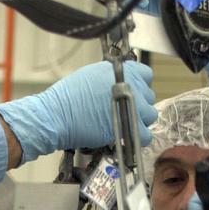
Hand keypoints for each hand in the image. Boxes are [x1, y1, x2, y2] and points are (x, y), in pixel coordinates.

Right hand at [0, 60, 156, 162]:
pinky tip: (126, 136)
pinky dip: (138, 138)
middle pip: (148, 97)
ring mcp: (133, 107)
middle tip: (125, 111)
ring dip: (139, 121)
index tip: (132, 93)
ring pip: (149, 116)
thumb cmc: (69, 96)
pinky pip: (145, 135)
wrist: (59, 114)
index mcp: (123, 71)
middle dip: (138, 104)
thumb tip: (120, 84)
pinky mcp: (130, 128)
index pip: (146, 75)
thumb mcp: (92, 75)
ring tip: (125, 124)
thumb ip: (112, 78)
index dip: (139, 85)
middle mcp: (132, 86)